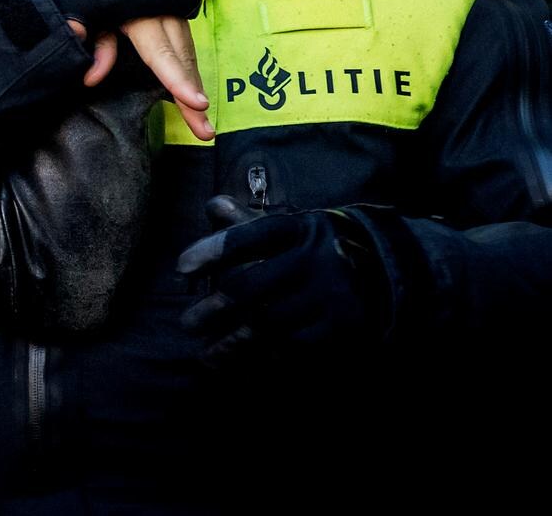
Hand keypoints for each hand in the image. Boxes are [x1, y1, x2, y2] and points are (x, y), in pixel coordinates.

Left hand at [76, 16, 212, 140]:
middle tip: (204, 131)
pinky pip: (185, 42)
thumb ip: (96, 41)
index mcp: (140, 11)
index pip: (162, 54)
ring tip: (198, 118)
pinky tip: (190, 88)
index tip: (197, 103)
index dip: (179, 81)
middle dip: (192, 95)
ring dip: (193, 84)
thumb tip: (92, 78)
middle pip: (181, 59)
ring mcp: (173, 9)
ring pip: (187, 52)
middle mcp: (164, 11)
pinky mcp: (176, 9)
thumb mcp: (88, 6)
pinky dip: (187, 66)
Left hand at [176, 196, 387, 366]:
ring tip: (206, 354)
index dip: (214, 249)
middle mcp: (315, 260)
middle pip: (252, 285)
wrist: (388, 274)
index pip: (251, 235)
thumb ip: (249, 223)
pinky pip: (294, 347)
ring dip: (231, 342)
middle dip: (214, 308)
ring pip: (268, 323)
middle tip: (187, 323)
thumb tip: (212, 206)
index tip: (181, 268)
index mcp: (299, 229)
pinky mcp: (342, 329)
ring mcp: (330, 297)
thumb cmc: (319, 249)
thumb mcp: (292, 228)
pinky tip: (241, 364)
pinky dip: (263, 357)